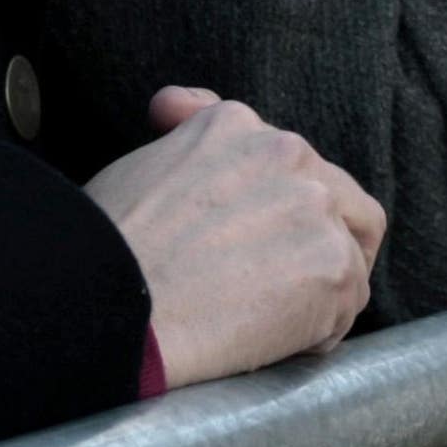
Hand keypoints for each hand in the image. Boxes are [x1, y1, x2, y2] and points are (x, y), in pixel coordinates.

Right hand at [83, 88, 385, 388]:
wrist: (98, 314)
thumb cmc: (100, 254)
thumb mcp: (137, 165)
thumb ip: (180, 137)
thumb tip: (175, 104)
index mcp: (236, 126)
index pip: (286, 158)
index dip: (276, 202)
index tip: (252, 237)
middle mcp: (287, 153)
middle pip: (335, 196)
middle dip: (314, 239)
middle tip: (275, 281)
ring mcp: (316, 208)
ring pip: (348, 249)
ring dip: (319, 284)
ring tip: (269, 318)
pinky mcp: (332, 266)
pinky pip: (347, 303)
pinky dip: (320, 328)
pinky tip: (275, 342)